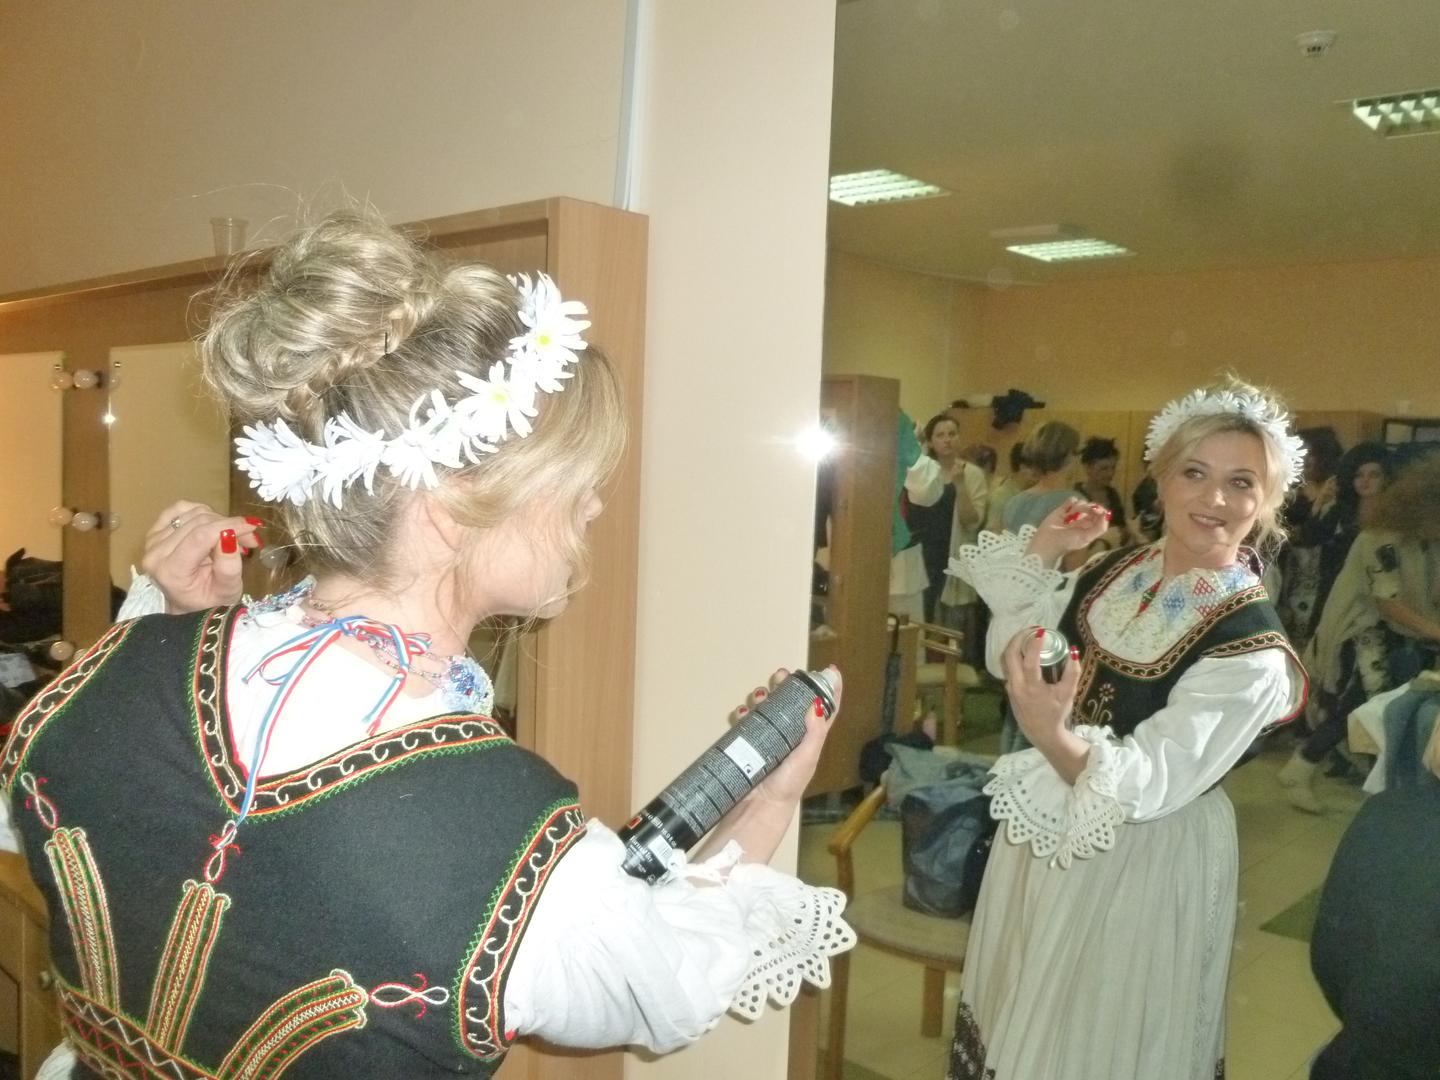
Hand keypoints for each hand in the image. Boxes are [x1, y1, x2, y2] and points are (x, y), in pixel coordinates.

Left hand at [141, 501, 263, 613]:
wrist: (190, 604)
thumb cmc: (211, 602)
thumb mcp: (228, 590)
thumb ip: (230, 566)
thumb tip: (231, 535)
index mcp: (171, 572)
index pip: (200, 536)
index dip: (229, 526)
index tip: (252, 527)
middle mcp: (156, 553)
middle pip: (198, 523)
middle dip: (229, 525)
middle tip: (249, 538)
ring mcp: (152, 540)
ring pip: (193, 513)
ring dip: (219, 521)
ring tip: (233, 537)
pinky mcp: (155, 531)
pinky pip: (181, 508)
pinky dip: (202, 512)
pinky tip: (212, 527)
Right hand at [747, 666, 842, 807]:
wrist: (760, 806)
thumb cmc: (788, 784)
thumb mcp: (806, 758)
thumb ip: (814, 732)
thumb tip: (817, 702)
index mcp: (811, 737)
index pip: (826, 709)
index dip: (830, 690)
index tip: (830, 669)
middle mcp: (792, 734)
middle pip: (793, 702)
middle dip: (787, 685)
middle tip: (780, 675)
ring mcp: (771, 738)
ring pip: (769, 707)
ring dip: (763, 695)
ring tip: (757, 695)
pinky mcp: (752, 743)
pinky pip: (748, 721)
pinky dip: (745, 712)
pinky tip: (742, 712)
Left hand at [1002, 627, 1080, 745]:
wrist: (1042, 732)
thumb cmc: (1056, 712)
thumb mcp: (1068, 694)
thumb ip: (1073, 672)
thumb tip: (1074, 650)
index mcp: (1031, 687)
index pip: (1029, 661)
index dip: (1035, 645)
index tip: (1042, 632)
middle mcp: (1016, 685)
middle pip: (1010, 655)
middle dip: (1019, 638)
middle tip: (1032, 629)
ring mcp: (1010, 687)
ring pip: (1005, 660)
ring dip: (1014, 645)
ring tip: (1027, 635)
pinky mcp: (1008, 688)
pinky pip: (1007, 667)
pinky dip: (1013, 655)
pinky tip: (1023, 650)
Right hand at [1027, 497, 1111, 565]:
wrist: (1048, 542)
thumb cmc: (1067, 542)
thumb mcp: (1086, 538)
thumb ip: (1099, 528)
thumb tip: (1107, 514)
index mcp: (1090, 527)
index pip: (1100, 515)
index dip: (1100, 510)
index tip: (1096, 509)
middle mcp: (1083, 519)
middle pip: (1092, 507)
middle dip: (1087, 508)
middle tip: (1079, 513)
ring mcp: (1073, 513)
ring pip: (1082, 502)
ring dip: (1077, 507)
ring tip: (1068, 517)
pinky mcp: (1063, 509)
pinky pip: (1071, 500)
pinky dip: (1070, 502)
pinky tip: (1066, 511)